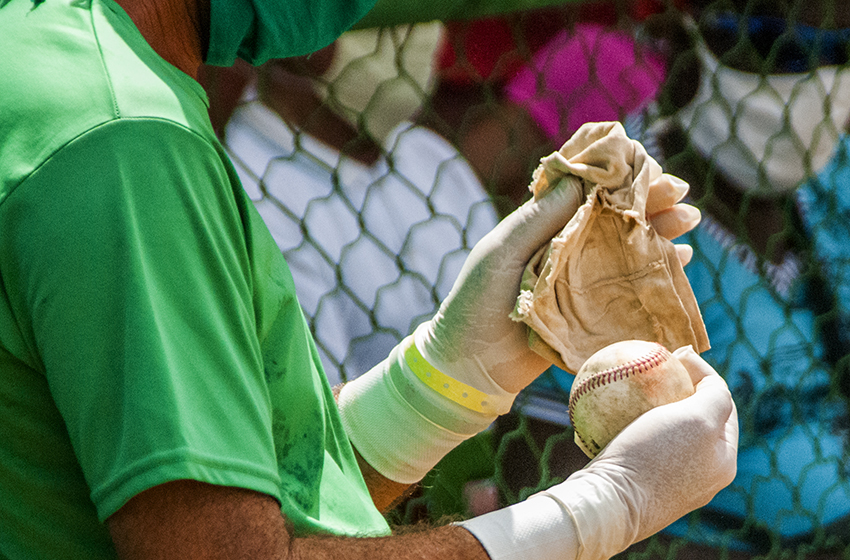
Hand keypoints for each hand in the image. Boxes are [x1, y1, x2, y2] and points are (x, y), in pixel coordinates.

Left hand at [415, 173, 701, 393]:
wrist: (470, 365)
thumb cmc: (476, 302)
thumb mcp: (502, 252)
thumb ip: (537, 219)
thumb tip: (578, 178)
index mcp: (544, 228)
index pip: (588, 194)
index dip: (620, 180)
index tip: (650, 168)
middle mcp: (568, 250)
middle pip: (617, 219)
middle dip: (651, 203)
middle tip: (683, 195)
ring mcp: (583, 282)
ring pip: (629, 250)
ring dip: (660, 233)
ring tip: (687, 222)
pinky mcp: (593, 315)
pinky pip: (631, 289)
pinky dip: (657, 273)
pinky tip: (679, 260)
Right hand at [556, 345, 738, 557]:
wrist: (608, 505)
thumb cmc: (654, 459)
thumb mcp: (698, 419)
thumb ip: (715, 395)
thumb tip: (709, 376)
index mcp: (724, 462)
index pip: (723, 405)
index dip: (702, 373)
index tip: (673, 354)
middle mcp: (702, 477)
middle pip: (694, 419)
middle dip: (676, 389)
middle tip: (652, 367)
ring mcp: (670, 484)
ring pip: (664, 432)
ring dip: (649, 406)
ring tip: (629, 385)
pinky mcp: (639, 486)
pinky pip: (637, 446)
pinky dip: (626, 426)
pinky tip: (608, 410)